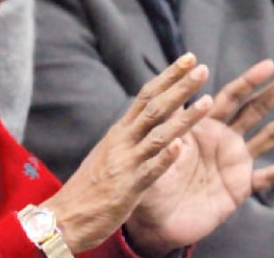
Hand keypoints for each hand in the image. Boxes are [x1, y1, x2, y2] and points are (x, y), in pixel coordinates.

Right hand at [40, 53, 214, 252]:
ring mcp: (126, 162)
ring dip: (184, 118)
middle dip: (179, 86)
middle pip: (154, 107)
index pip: (146, 95)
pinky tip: (179, 146)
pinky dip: (165, 157)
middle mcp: (123, 140)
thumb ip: (128, 136)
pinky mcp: (129, 187)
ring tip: (208, 101)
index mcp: (120, 131)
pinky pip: (150, 169)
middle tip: (201, 67)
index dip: (168, 76)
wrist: (65, 214)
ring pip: (158, 134)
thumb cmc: (91, 186)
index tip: (188, 59)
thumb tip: (147, 118)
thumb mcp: (109, 153)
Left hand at [125, 59, 273, 255]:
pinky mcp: (238, 187)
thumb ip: (170, 114)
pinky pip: (266, 178)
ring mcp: (233, 161)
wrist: (151, 214)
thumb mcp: (158, 138)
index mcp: (203, 122)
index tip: (268, 64)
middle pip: (254, 109)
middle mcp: (222, 137)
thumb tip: (177, 83)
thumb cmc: (150, 171)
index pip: (230, 96)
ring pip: (268, 138)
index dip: (249, 81)